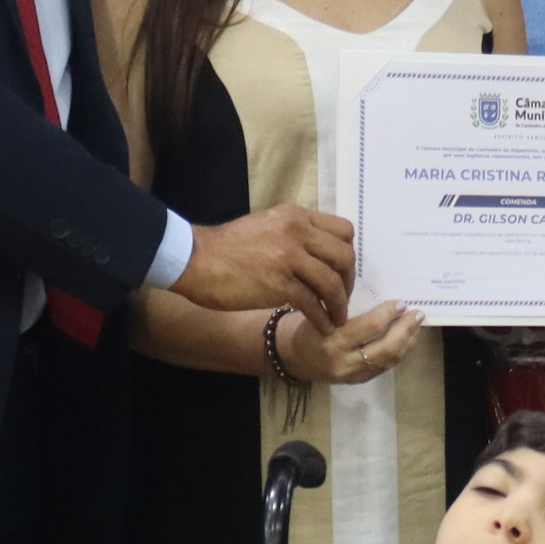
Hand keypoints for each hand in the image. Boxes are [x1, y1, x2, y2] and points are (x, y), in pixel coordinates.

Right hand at [172, 203, 353, 333]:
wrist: (194, 258)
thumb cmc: (227, 247)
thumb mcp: (266, 225)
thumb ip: (293, 233)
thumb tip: (316, 250)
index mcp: (295, 216)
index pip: (344, 230)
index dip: (348, 255)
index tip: (342, 272)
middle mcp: (296, 232)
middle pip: (344, 256)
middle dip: (349, 281)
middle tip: (342, 297)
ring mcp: (288, 257)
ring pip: (332, 282)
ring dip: (339, 304)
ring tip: (336, 318)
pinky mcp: (278, 284)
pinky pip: (312, 303)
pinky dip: (322, 318)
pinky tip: (322, 327)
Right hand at [280, 300, 420, 387]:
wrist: (295, 357)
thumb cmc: (309, 328)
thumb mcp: (322, 313)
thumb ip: (347, 308)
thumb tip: (382, 296)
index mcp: (332, 340)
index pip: (369, 327)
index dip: (389, 314)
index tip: (401, 303)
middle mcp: (344, 361)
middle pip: (385, 349)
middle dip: (405, 330)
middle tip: (417, 314)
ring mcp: (353, 374)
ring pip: (389, 360)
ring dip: (407, 342)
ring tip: (416, 325)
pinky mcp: (359, 381)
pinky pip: (385, 367)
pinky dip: (399, 352)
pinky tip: (406, 339)